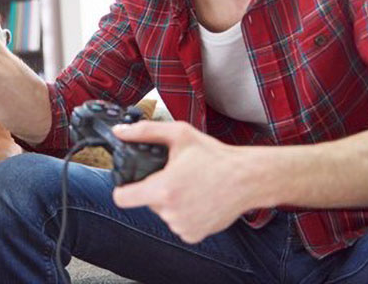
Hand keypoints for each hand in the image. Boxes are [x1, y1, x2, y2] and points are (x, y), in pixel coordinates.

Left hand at [111, 121, 255, 243]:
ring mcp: (182, 226)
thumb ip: (144, 132)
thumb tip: (120, 132)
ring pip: (163, 212)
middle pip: (146, 202)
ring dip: (171, 202)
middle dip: (156, 189)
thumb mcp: (179, 134)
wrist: (247, 179)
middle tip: (176, 176)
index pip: (122, 198)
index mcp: (163, 189)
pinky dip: (184, 213)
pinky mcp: (193, 235)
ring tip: (190, 186)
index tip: (129, 183)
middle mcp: (170, 212)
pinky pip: (178, 223)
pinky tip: (198, 199)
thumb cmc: (215, 157)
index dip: (122, 188)